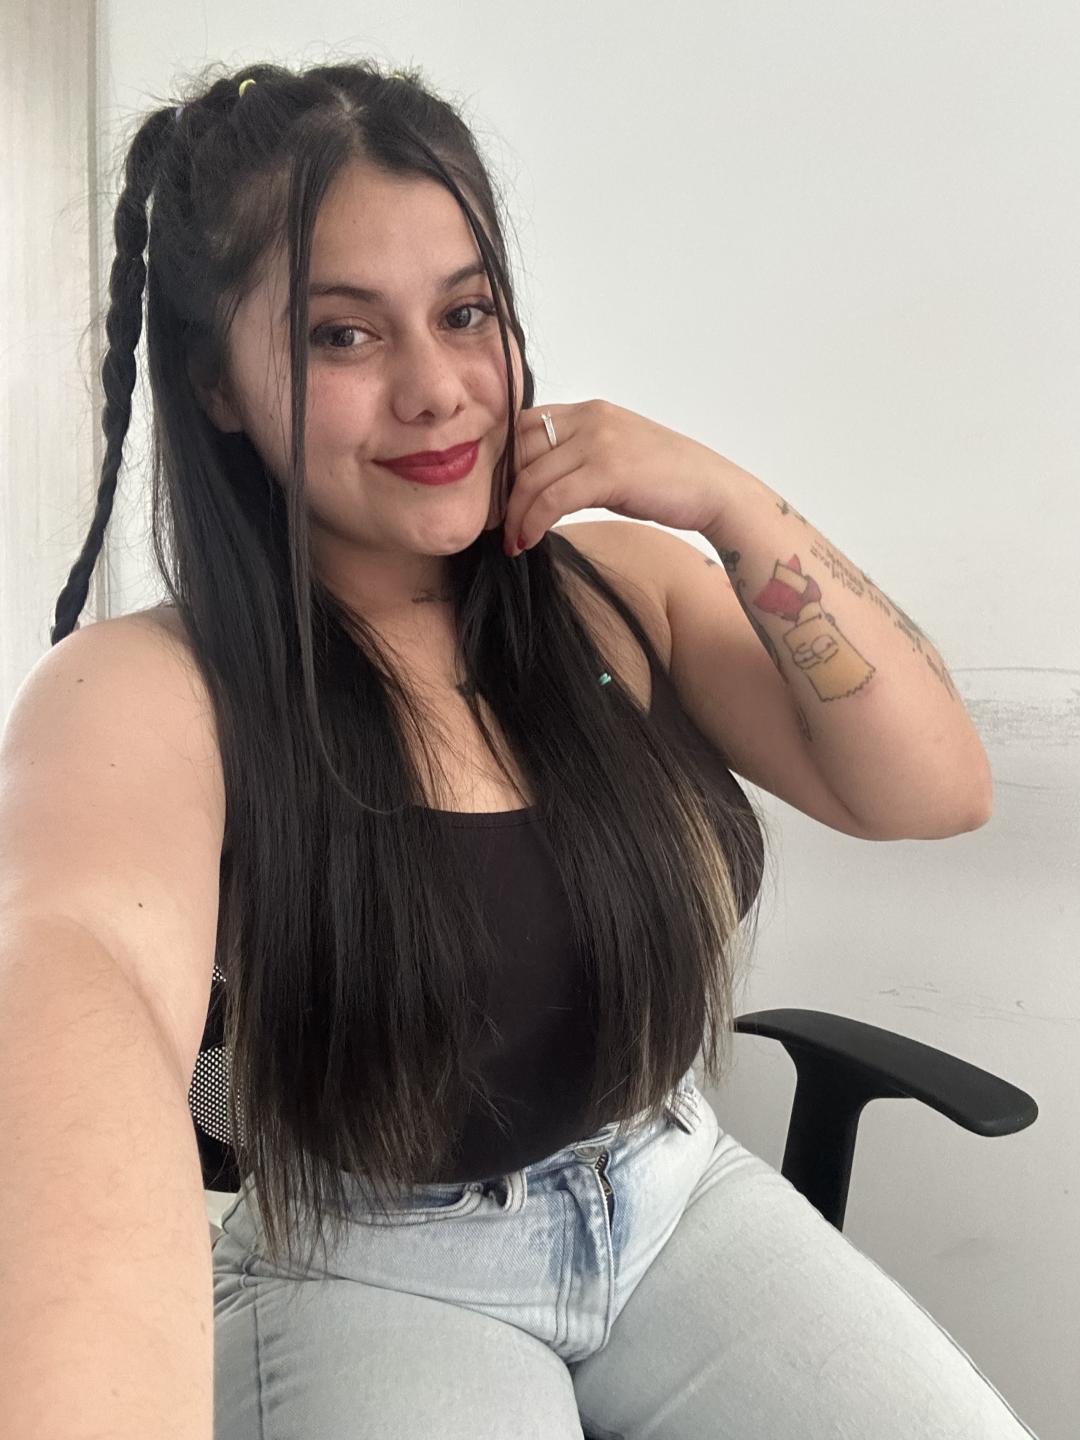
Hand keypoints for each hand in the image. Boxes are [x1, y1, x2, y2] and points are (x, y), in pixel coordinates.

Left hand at [502, 399, 729, 554]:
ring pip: (531, 477)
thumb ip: (577, 458)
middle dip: (500, 491)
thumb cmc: (667, 482)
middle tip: (494, 524)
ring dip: (513, 516)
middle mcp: (590, 418)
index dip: (501, 463)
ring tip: (510, 541)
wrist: (713, 491)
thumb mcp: (614, 458)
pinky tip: (527, 542)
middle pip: (519, 450)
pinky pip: (551, 498)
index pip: (522, 426)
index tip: (496, 498)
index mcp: (589, 410)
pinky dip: (533, 523)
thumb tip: (536, 484)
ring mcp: (599, 441)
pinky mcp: (608, 471)